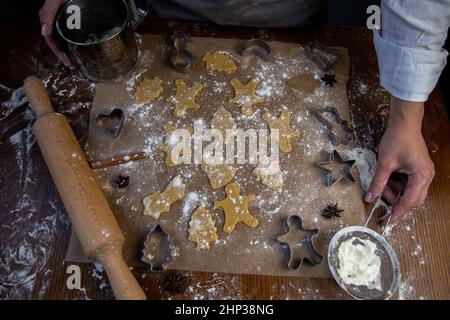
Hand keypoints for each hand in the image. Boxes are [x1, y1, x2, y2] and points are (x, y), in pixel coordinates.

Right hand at [39, 0, 70, 65]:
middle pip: (55, 41)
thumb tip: (43, 33)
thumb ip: (49, 13)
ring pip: (60, 39)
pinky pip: (67, 34)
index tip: (65, 61)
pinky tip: (75, 49)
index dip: (57, 51)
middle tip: (70, 64)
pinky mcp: (68, 21)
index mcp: (47, 17)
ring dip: (65, 51)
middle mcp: (52, 20)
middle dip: (61, 54)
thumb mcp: (56, 1)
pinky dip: (70, 43)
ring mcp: (60, 21)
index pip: (49, 39)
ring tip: (72, 61)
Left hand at [365, 96, 434, 222]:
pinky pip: (407, 184)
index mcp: (421, 177)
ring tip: (381, 186)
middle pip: (412, 199)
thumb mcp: (384, 164)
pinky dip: (396, 185)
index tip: (387, 222)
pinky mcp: (417, 170)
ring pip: (409, 192)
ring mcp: (423, 173)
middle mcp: (426, 177)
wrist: (404, 123)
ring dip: (394, 192)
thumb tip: (369, 198)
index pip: (410, 202)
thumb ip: (377, 183)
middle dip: (395, 202)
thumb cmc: (397, 140)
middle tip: (380, 201)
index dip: (398, 213)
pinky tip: (386, 180)